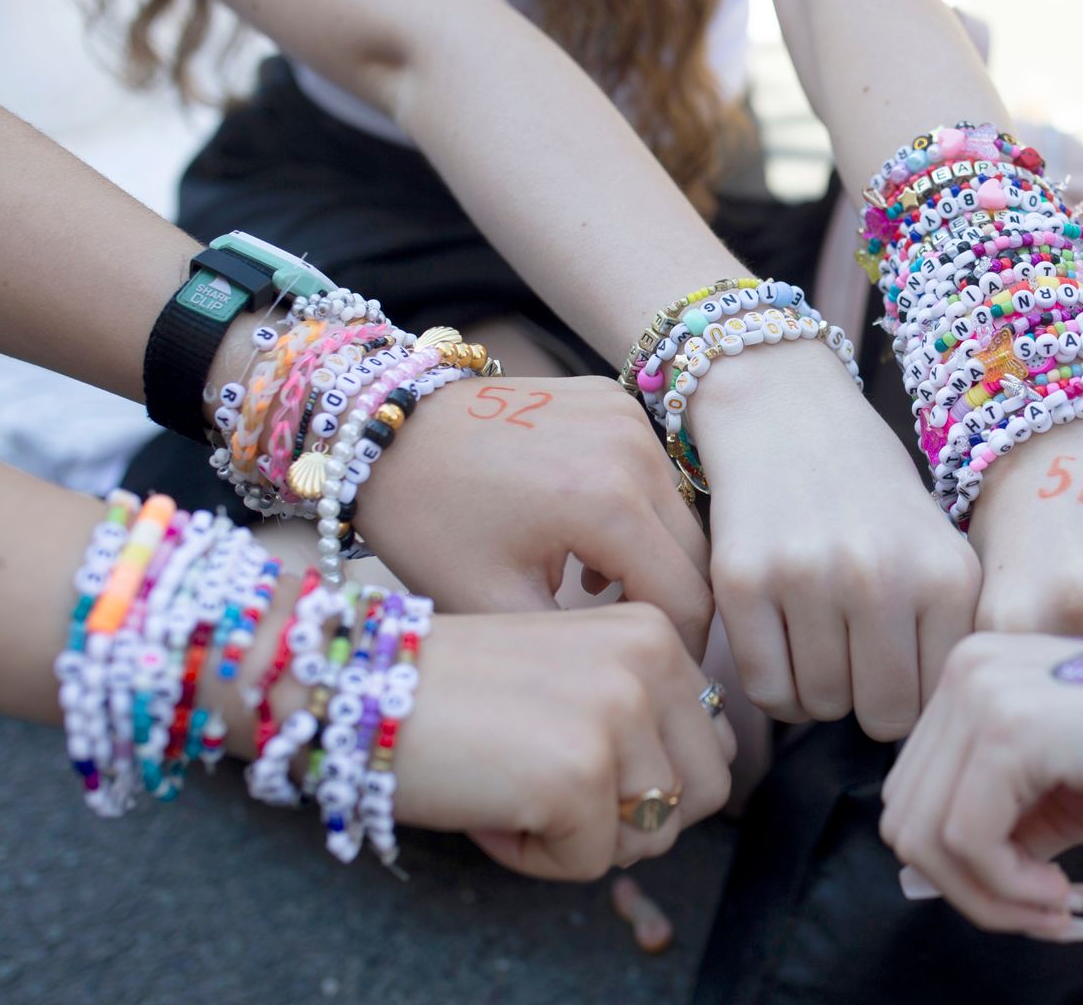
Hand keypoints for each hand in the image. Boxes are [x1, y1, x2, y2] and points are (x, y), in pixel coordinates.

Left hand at [355, 376, 712, 650]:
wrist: (386, 431)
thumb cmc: (428, 521)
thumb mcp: (492, 605)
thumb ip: (577, 648)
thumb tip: (640, 680)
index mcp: (607, 503)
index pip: (689, 600)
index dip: (684, 653)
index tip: (657, 680)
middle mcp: (633, 449)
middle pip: (696, 556)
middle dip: (673, 608)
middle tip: (631, 644)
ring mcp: (627, 417)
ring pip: (680, 515)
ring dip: (656, 560)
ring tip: (600, 591)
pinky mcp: (615, 401)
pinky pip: (654, 475)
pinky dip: (637, 515)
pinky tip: (590, 541)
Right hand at [394, 603, 736, 879]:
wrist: (346, 684)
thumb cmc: (448, 688)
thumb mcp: (571, 672)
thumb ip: (645, 710)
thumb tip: (696, 790)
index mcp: (655, 631)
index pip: (713, 747)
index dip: (640, 777)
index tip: (561, 747)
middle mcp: (651, 661)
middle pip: (700, 797)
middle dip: (625, 816)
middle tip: (540, 780)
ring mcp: (619, 715)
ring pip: (648, 837)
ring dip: (576, 836)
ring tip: (509, 782)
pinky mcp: (579, 774)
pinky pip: (589, 864)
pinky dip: (531, 856)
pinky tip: (483, 802)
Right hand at [690, 342, 980, 741]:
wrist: (785, 413)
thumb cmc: (869, 492)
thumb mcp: (936, 546)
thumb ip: (948, 629)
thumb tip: (943, 725)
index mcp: (946, 573)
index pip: (941, 698)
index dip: (920, 696)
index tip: (902, 670)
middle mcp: (882, 576)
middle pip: (883, 715)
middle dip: (870, 702)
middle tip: (857, 662)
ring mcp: (809, 578)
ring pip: (822, 706)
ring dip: (820, 691)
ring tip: (820, 640)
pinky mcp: (743, 581)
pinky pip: (766, 689)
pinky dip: (776, 685)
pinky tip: (784, 645)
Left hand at [879, 633, 1082, 938]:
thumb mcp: (1061, 796)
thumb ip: (989, 828)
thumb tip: (918, 880)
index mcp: (970, 672)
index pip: (910, 793)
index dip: (959, 869)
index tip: (1035, 899)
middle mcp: (965, 668)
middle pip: (906, 819)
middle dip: (971, 891)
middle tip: (1050, 914)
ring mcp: (984, 692)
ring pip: (927, 838)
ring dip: (992, 900)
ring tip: (1062, 908)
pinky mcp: (1014, 730)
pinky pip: (969, 843)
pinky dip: (1010, 890)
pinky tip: (1067, 892)